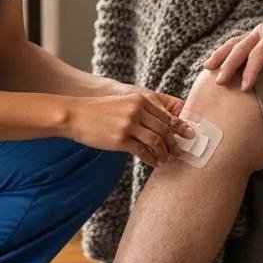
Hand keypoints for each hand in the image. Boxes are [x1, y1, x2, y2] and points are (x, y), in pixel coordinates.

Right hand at [62, 90, 195, 166]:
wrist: (75, 115)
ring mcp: (128, 125)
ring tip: (166, 159)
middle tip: (178, 152)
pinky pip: (143, 151)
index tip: (187, 137)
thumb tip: (163, 127)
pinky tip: (154, 162)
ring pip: (156, 141)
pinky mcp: (120, 140)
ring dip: (164, 153)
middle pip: (165, 129)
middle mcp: (137, 110)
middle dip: (174, 143)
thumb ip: (142, 112)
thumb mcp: (124, 104)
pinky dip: (152, 159)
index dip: (180, 128)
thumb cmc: (99, 111)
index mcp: (140, 100)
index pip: (167, 116)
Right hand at [203, 10, 262, 91]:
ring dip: (220, 55)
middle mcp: (262, 30)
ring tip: (208, 68)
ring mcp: (255, 32)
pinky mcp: (251, 37)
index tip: (245, 87)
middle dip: (229, 64)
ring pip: (233, 43)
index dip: (251, 70)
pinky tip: (212, 63)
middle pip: (241, 47)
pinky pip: (234, 43)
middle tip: (220, 82)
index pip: (260, 53)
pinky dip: (222, 53)